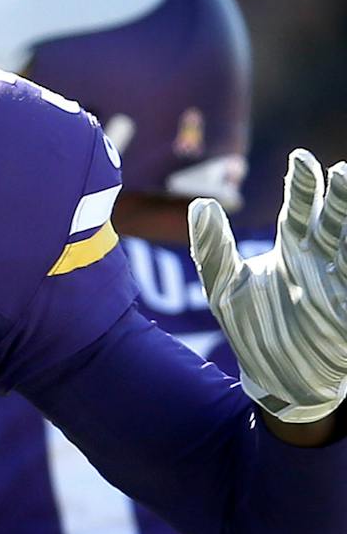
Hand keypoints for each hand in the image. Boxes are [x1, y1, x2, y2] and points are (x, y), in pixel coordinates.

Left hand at [190, 149, 346, 423]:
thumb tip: (201, 203)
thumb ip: (213, 246)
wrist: (272, 376)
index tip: (301, 157)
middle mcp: (320, 261)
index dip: (303, 185)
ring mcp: (338, 285)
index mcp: (293, 249)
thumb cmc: (250, 326)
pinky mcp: (346, 313)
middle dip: (339, 197)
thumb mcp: (222, 284)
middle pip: (334, 222)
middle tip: (341, 170)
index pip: (300, 209)